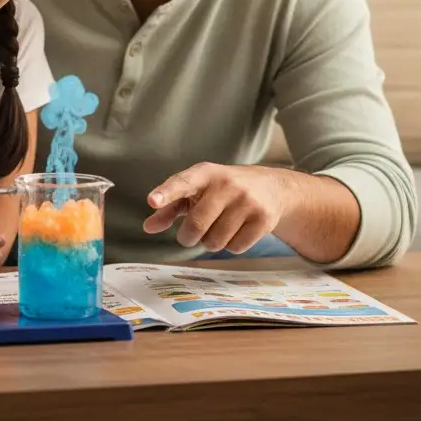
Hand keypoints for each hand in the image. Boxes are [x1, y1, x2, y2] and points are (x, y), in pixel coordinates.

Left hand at [142, 163, 286, 253]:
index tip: (151, 201)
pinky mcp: (263, 218)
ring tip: (218, 228)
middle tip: (190, 236)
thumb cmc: (224, 189)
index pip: (182, 183)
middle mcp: (227, 184)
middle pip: (197, 224)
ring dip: (211, 242)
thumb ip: (171, 207)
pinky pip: (235, 248)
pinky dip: (231, 246)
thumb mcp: (198, 190)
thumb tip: (148, 227)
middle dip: (189, 237)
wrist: (272, 187)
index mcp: (205, 173)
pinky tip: (237, 231)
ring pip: (215, 241)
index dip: (166, 193)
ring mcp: (247, 201)